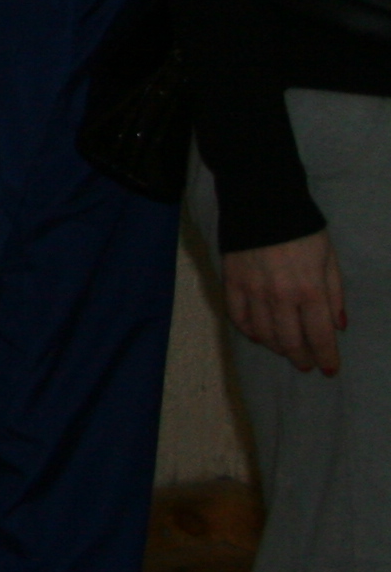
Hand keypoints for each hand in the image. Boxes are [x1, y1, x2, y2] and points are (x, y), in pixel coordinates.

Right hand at [223, 230, 348, 375]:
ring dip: (276, 347)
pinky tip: (258, 334)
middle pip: (290, 341)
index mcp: (310, 290)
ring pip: (264, 333)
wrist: (262, 202)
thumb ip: (335, 295)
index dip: (326, 357)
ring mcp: (253, 291)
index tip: (329, 369)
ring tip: (284, 349)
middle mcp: (281, 296)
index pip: (320, 336)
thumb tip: (338, 326)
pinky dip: (248, 330)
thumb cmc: (303, 231)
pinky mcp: (232, 282)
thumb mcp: (329, 260)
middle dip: (301, 358)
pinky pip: (238, 316)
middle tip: (306, 364)